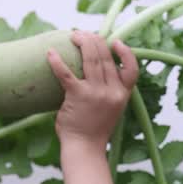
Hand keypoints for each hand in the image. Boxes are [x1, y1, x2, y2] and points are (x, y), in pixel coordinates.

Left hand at [47, 31, 138, 149]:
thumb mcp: (111, 109)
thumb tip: (97, 72)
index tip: (115, 42)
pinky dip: (57, 61)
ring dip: (81, 42)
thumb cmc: (94, 130)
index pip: (132, 69)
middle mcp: (112, 92)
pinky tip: (50, 53)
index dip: (125, 52)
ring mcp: (96, 93)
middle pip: (106, 57)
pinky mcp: (78, 96)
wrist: (85, 149)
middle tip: (83, 35)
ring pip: (91, 59)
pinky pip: (66, 73)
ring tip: (73, 36)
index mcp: (122, 95)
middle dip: (94, 40)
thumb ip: (109, 91)